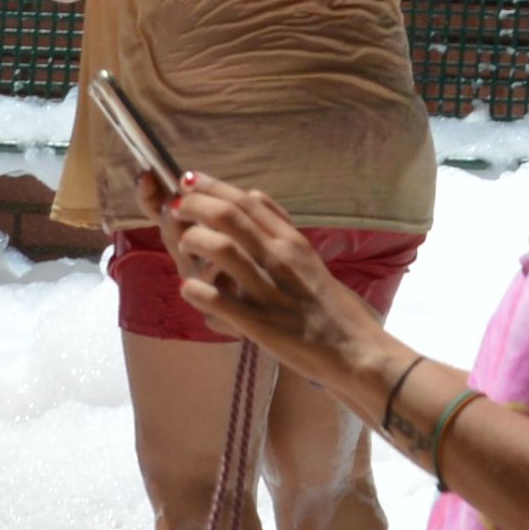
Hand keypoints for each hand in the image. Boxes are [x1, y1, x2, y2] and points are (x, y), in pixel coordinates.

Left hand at [153, 175, 383, 374]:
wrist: (354, 349)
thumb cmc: (326, 304)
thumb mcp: (307, 256)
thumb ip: (278, 226)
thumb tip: (251, 193)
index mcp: (291, 241)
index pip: (246, 201)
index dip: (211, 186)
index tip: (187, 180)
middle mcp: (280, 259)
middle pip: (228, 216)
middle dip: (193, 205)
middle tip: (175, 207)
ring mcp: (268, 290)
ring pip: (220, 249)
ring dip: (192, 241)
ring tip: (184, 246)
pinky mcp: (259, 323)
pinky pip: (218, 299)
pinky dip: (195, 290)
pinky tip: (189, 288)